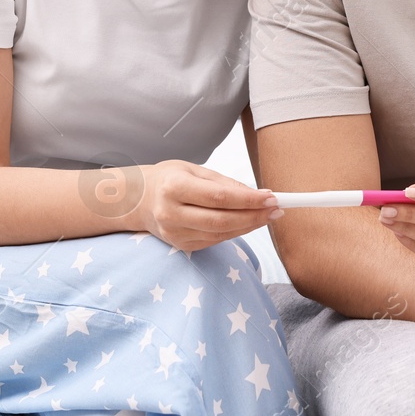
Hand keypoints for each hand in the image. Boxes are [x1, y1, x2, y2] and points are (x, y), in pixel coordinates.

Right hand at [135, 160, 280, 251]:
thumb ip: (224, 183)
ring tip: (269, 216)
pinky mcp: (180, 245)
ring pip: (220, 233)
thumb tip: (256, 195)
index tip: (271, 197)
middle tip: (277, 209)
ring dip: (249, 226)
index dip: (248, 200)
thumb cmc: (169, 179)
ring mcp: (174, 233)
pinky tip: (248, 222)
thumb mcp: (194, 170)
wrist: (138, 200)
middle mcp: (171, 213)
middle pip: (221, 220)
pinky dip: (235, 232)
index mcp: (173, 187)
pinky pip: (214, 240)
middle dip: (254, 216)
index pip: (218, 197)